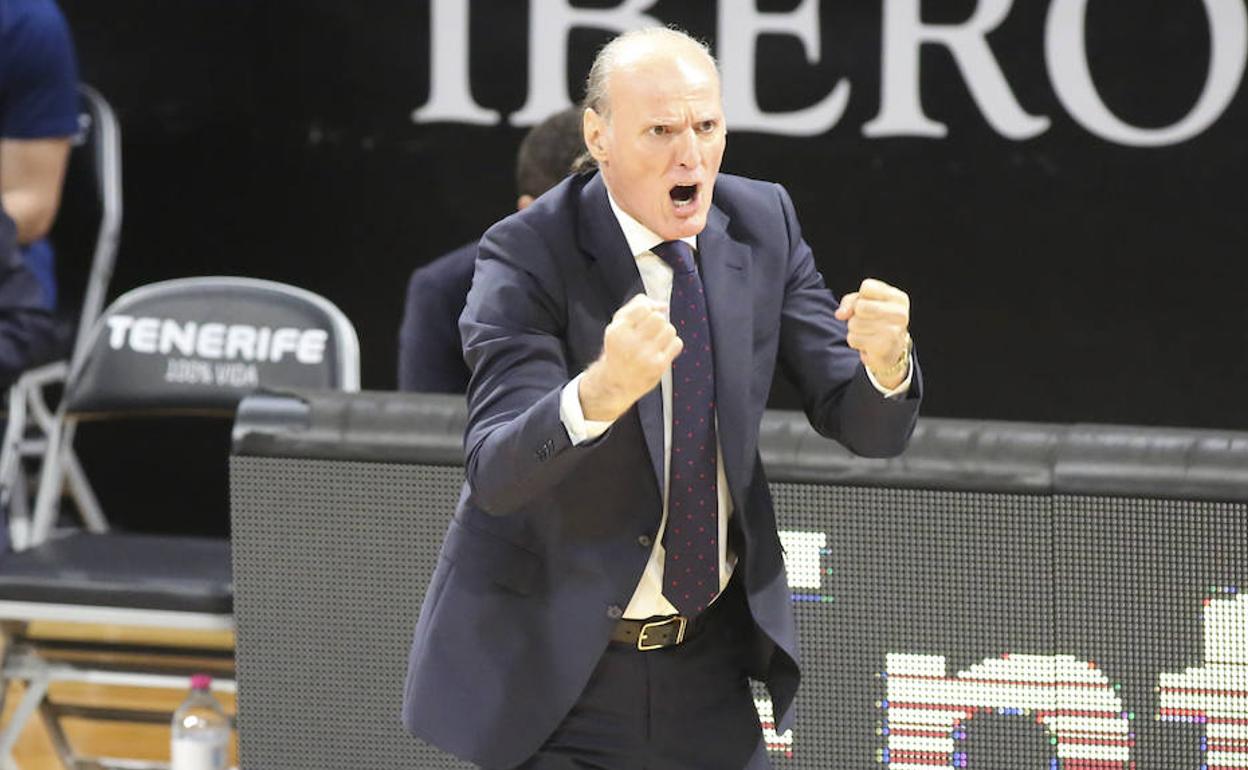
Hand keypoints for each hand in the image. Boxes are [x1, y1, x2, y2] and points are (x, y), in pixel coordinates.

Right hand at [579, 294, 682, 421]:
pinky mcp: (658, 366)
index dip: (648, 310)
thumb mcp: (618, 325)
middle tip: (651, 332)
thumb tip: (662, 305)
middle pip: (658, 318)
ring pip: (670, 329)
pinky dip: (672, 345)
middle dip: (658, 322)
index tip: (644, 318)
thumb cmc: (619, 349)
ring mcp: (645, 355)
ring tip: (656, 342)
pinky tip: (662, 351)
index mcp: (618, 330)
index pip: (643, 308)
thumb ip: (636, 307)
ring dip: (666, 333)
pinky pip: (677, 343)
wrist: (616, 382)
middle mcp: (630, 343)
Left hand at [835, 278, 911, 388]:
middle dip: (856, 315)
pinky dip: (855, 342)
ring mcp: (893, 332)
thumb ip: (850, 301)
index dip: (860, 297)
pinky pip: (853, 339)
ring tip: (868, 333)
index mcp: (899, 298)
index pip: (867, 287)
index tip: (869, 306)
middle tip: (867, 322)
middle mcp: (900, 314)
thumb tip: (840, 314)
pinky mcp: (883, 348)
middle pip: (860, 306)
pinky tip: (868, 344)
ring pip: (854, 323)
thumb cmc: (876, 321)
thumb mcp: (864, 303)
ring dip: (855, 330)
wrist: (890, 351)